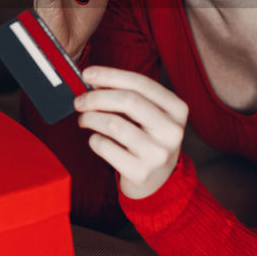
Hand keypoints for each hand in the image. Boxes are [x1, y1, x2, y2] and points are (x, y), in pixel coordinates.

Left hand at [75, 65, 189, 199]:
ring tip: (84, 119)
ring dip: (90, 118)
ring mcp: (158, 154)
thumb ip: (128, 95)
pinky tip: (96, 140)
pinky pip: (105, 147)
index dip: (110, 75)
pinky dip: (94, 140)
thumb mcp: (150, 115)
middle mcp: (172, 131)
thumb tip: (93, 79)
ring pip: (113, 124)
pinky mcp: (140, 172)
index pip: (141, 83)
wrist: (158, 182)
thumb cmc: (148, 139)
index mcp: (177, 109)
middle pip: (128, 101)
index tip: (87, 73)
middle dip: (96, 97)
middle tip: (79, 101)